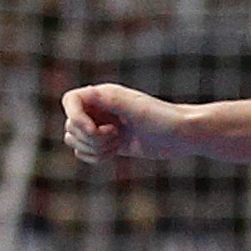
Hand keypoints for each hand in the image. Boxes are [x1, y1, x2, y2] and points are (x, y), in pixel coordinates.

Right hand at [61, 83, 186, 163]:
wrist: (181, 135)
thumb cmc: (162, 118)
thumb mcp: (135, 108)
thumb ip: (109, 100)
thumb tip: (87, 92)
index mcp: (103, 95)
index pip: (69, 101)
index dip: (74, 118)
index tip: (93, 130)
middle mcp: (100, 109)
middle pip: (71, 126)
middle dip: (89, 138)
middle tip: (115, 135)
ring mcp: (103, 127)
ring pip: (75, 141)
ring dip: (93, 148)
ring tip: (117, 143)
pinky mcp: (109, 144)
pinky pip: (85, 153)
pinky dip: (96, 157)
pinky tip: (116, 152)